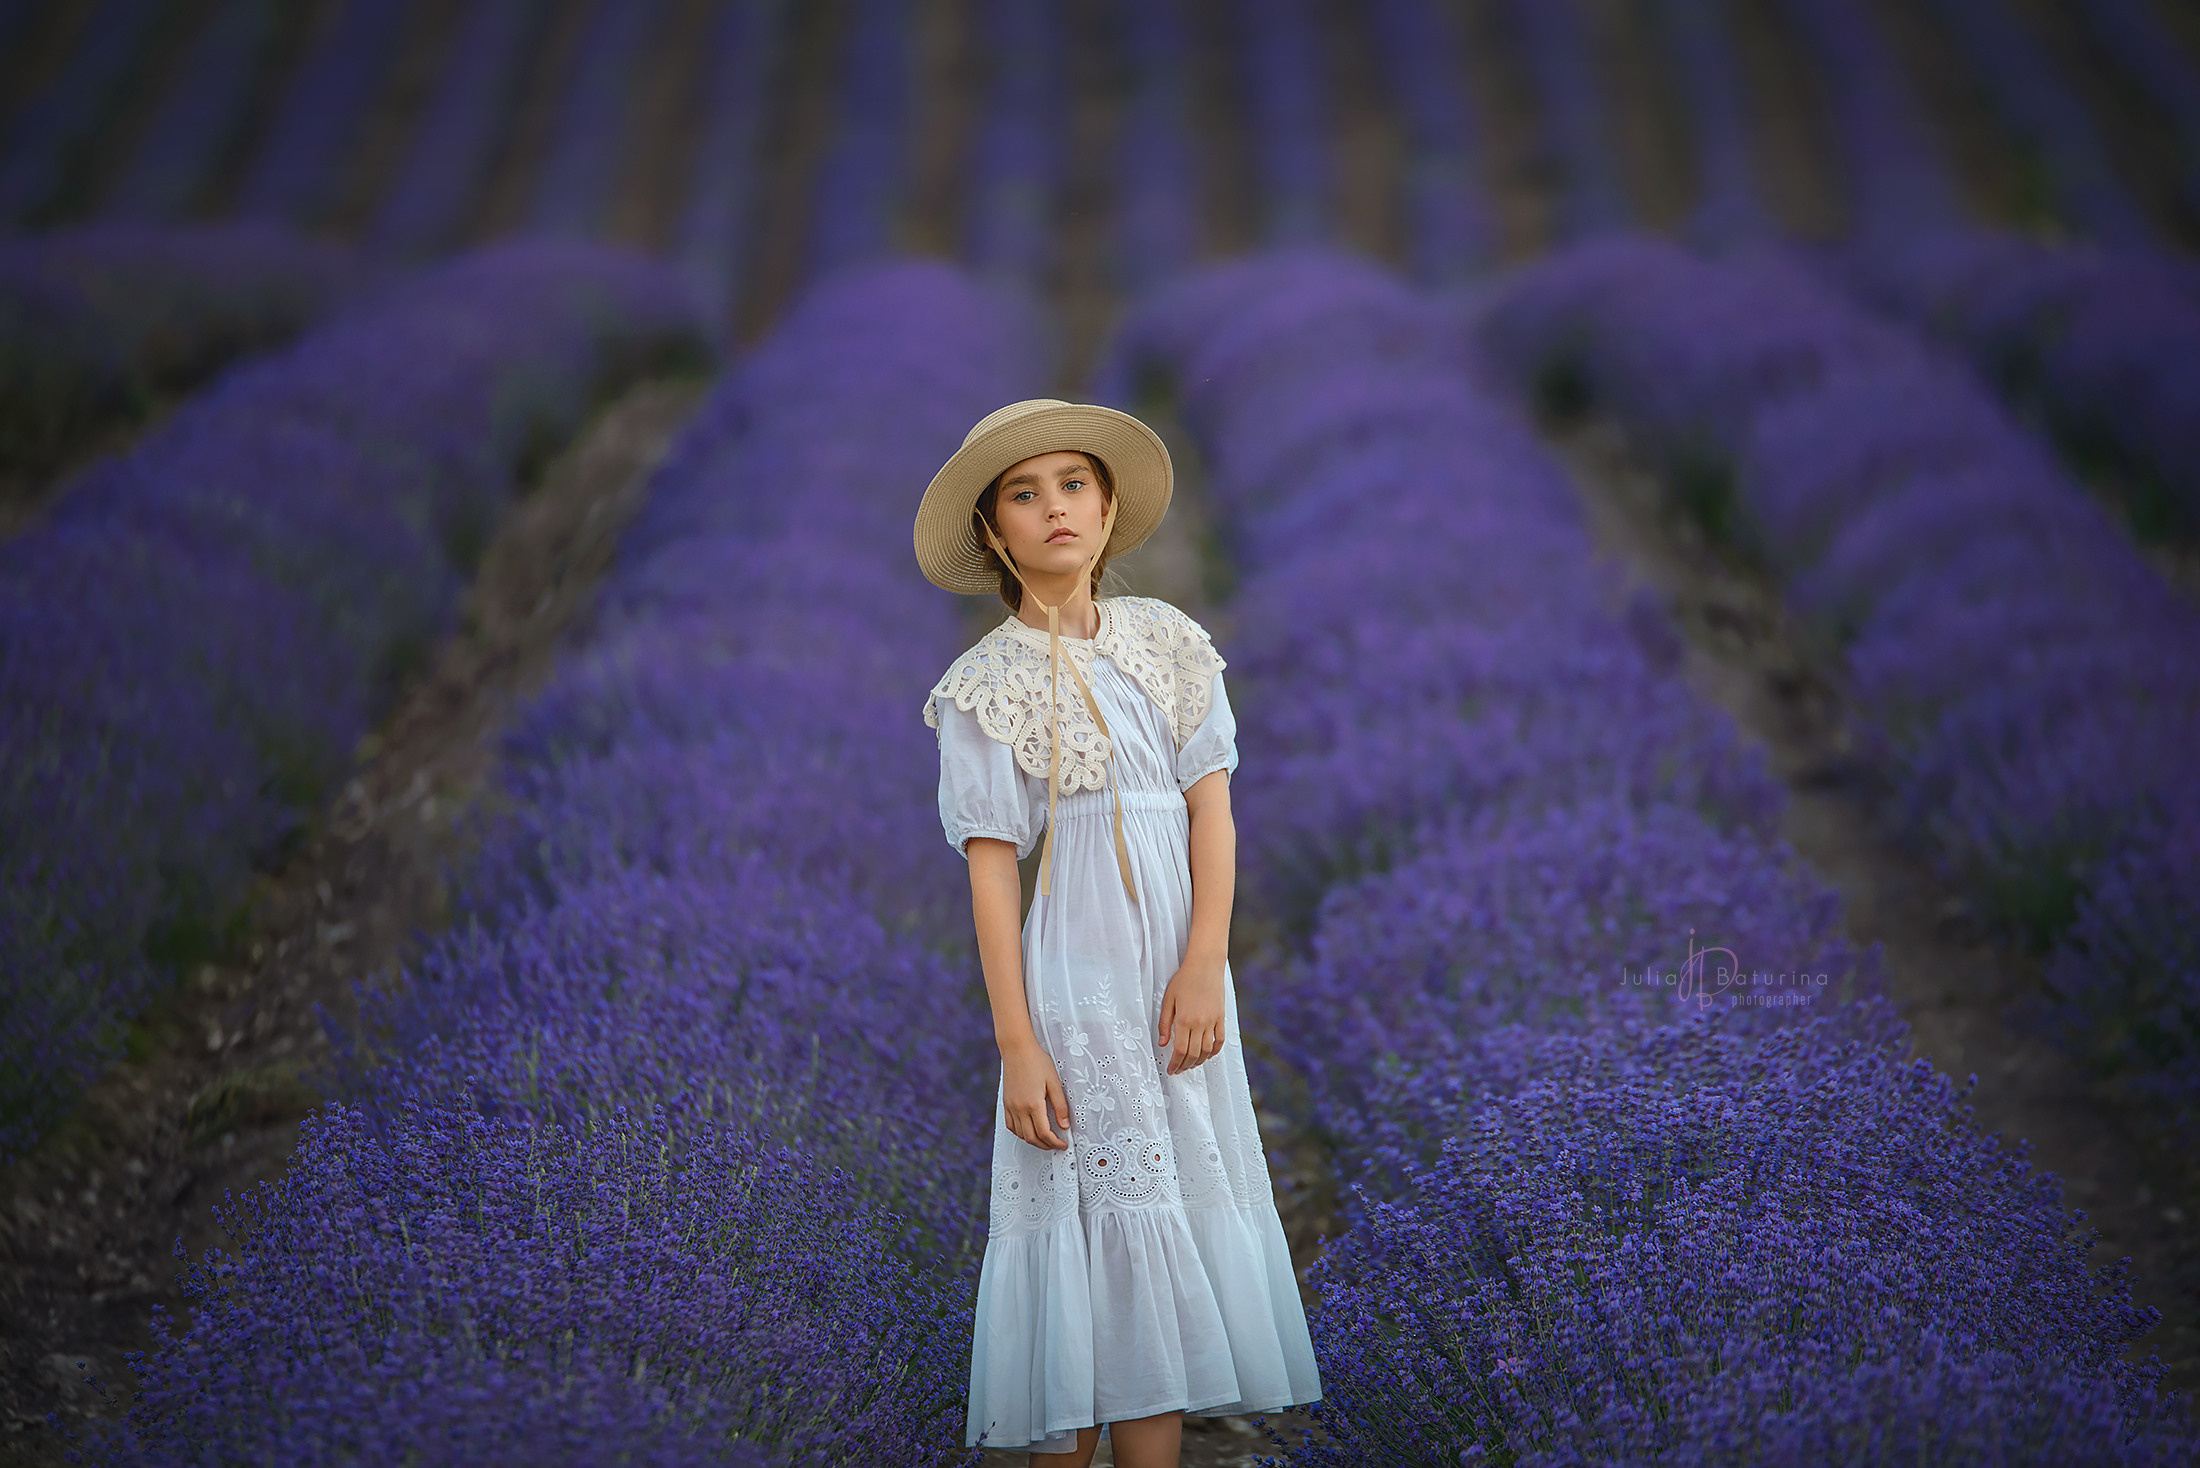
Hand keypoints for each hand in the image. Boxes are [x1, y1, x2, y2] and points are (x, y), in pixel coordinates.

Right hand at [1002, 1040, 1070, 1149]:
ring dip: (1033, 1140)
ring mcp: (1010, 1106)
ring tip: (1045, 1139)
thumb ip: (1060, 1106)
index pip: (1044, 1133)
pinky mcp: (1006, 1103)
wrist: (1017, 1049)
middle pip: (1031, 1137)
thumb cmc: (1037, 1061)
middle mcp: (1020, 1108)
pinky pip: (1011, 1125)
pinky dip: (1020, 1132)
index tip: (1063, 1144)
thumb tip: (1065, 1125)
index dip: (1055, 1143)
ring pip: (1020, 1134)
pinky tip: (1029, 1130)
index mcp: (1033, 1104)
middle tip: (1056, 1144)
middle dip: (1045, 1145)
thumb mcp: (1054, 1082)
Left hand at [1158, 958, 1225, 1074]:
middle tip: (1178, 1070)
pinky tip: (1208, 1055)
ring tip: (1190, 1065)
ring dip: (1199, 1062)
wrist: (1205, 966)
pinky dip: (1215, 1051)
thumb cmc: (1184, 980)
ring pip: (1207, 1051)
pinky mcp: (1221, 1018)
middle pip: (1193, 1054)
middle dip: (1184, 1066)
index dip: (1174, 1063)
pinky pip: (1220, 1040)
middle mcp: (1199, 1024)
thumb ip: (1164, 1023)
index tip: (1170, 1070)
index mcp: (1183, 1020)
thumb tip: (1163, 1043)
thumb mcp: (1168, 1000)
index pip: (1179, 1050)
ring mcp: (1212, 1022)